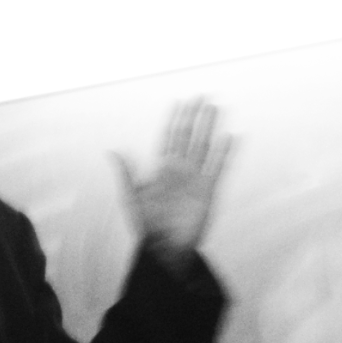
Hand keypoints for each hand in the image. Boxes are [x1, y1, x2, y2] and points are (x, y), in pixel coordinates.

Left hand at [113, 98, 231, 270]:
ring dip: (208, 127)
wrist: (164, 246)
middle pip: (188, 136)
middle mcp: (179, 169)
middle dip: (194, 117)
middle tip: (201, 96)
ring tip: (214, 108)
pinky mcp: (207, 190)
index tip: (178, 102)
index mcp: (161, 169)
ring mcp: (194, 178)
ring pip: (203, 146)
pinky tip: (229, 137)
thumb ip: (126, 173)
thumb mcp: (132, 196)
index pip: (169, 138)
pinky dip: (223, 153)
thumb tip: (112, 151)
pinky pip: (217, 168)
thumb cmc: (147, 223)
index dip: (173, 120)